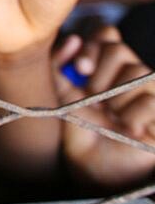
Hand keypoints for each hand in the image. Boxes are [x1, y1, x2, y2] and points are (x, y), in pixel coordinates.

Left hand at [52, 26, 154, 188]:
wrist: (91, 168)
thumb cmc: (78, 131)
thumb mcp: (61, 95)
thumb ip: (58, 65)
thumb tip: (73, 38)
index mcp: (105, 66)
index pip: (108, 35)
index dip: (94, 45)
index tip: (80, 69)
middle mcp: (130, 74)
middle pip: (120, 50)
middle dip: (100, 74)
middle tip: (93, 97)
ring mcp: (150, 93)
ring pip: (138, 71)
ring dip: (115, 97)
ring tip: (111, 116)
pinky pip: (149, 100)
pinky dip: (132, 116)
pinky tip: (128, 128)